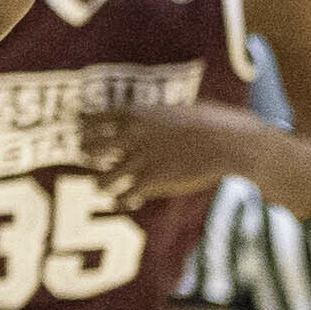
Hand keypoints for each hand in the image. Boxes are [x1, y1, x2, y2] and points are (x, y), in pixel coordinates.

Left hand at [76, 100, 272, 205]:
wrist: (228, 142)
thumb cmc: (210, 122)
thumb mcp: (176, 109)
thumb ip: (158, 114)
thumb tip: (159, 113)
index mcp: (134, 113)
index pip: (92, 118)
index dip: (85, 126)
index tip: (82, 131)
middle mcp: (129, 136)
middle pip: (87, 147)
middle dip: (88, 155)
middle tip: (92, 160)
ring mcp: (139, 160)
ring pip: (100, 180)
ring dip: (102, 184)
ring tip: (105, 186)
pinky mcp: (152, 182)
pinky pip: (123, 197)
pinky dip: (122, 200)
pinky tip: (127, 200)